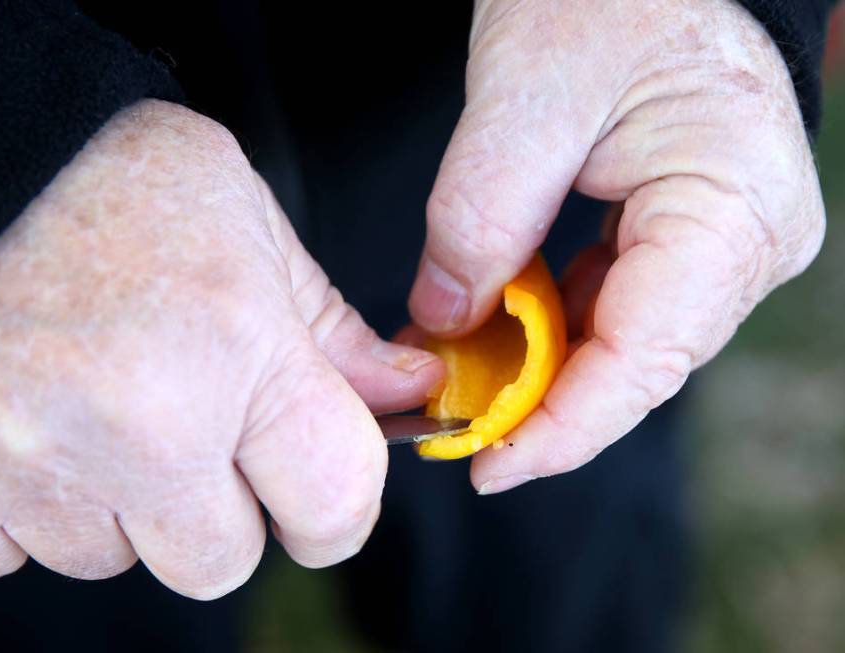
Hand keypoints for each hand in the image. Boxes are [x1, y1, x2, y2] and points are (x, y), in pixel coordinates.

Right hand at [0, 100, 442, 596]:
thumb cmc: (97, 170)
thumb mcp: (246, 225)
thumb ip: (330, 331)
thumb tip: (404, 393)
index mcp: (232, 345)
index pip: (333, 502)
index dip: (340, 511)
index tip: (321, 500)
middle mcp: (136, 423)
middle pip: (218, 560)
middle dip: (219, 509)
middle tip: (189, 424)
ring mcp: (25, 462)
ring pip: (109, 558)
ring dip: (116, 502)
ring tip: (90, 398)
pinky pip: (6, 553)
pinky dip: (24, 503)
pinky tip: (24, 417)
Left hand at [408, 0, 824, 491]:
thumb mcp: (523, 102)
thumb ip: (478, 222)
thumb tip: (443, 322)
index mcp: (732, 212)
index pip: (645, 358)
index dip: (562, 430)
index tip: (487, 466)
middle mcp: (747, 242)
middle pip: (636, 362)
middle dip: (541, 402)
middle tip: (455, 423)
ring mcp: (722, 241)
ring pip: (623, 340)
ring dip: (540, 365)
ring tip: (466, 372)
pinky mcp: (688, 233)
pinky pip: (617, 302)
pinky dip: (552, 322)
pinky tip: (500, 320)